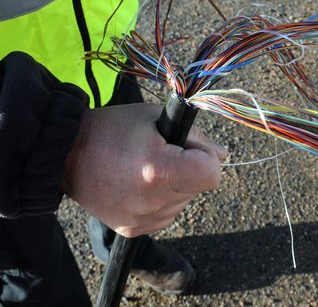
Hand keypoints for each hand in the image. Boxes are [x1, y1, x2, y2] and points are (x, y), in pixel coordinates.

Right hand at [63, 103, 225, 236]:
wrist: (65, 155)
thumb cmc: (111, 130)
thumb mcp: (156, 117)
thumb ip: (195, 136)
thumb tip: (222, 156)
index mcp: (159, 171)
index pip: (212, 174)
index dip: (206, 157)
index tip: (188, 147)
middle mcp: (152, 202)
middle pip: (198, 187)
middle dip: (187, 168)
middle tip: (158, 153)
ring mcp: (143, 220)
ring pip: (184, 201)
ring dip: (175, 185)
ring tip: (143, 168)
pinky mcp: (134, 230)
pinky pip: (166, 213)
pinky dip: (161, 199)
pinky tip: (138, 184)